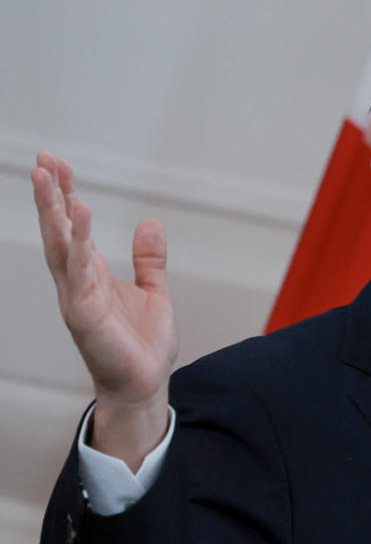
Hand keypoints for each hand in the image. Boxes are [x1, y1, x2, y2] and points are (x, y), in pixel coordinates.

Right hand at [33, 152, 177, 468]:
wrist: (145, 384)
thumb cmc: (143, 345)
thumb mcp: (154, 291)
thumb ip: (149, 259)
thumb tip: (150, 223)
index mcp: (92, 274)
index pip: (73, 227)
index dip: (64, 196)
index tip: (56, 164)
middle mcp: (79, 282)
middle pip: (59, 230)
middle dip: (50, 195)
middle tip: (43, 160)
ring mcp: (78, 298)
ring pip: (61, 248)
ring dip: (55, 213)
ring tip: (49, 179)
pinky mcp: (85, 316)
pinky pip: (79, 276)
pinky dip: (79, 247)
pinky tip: (78, 220)